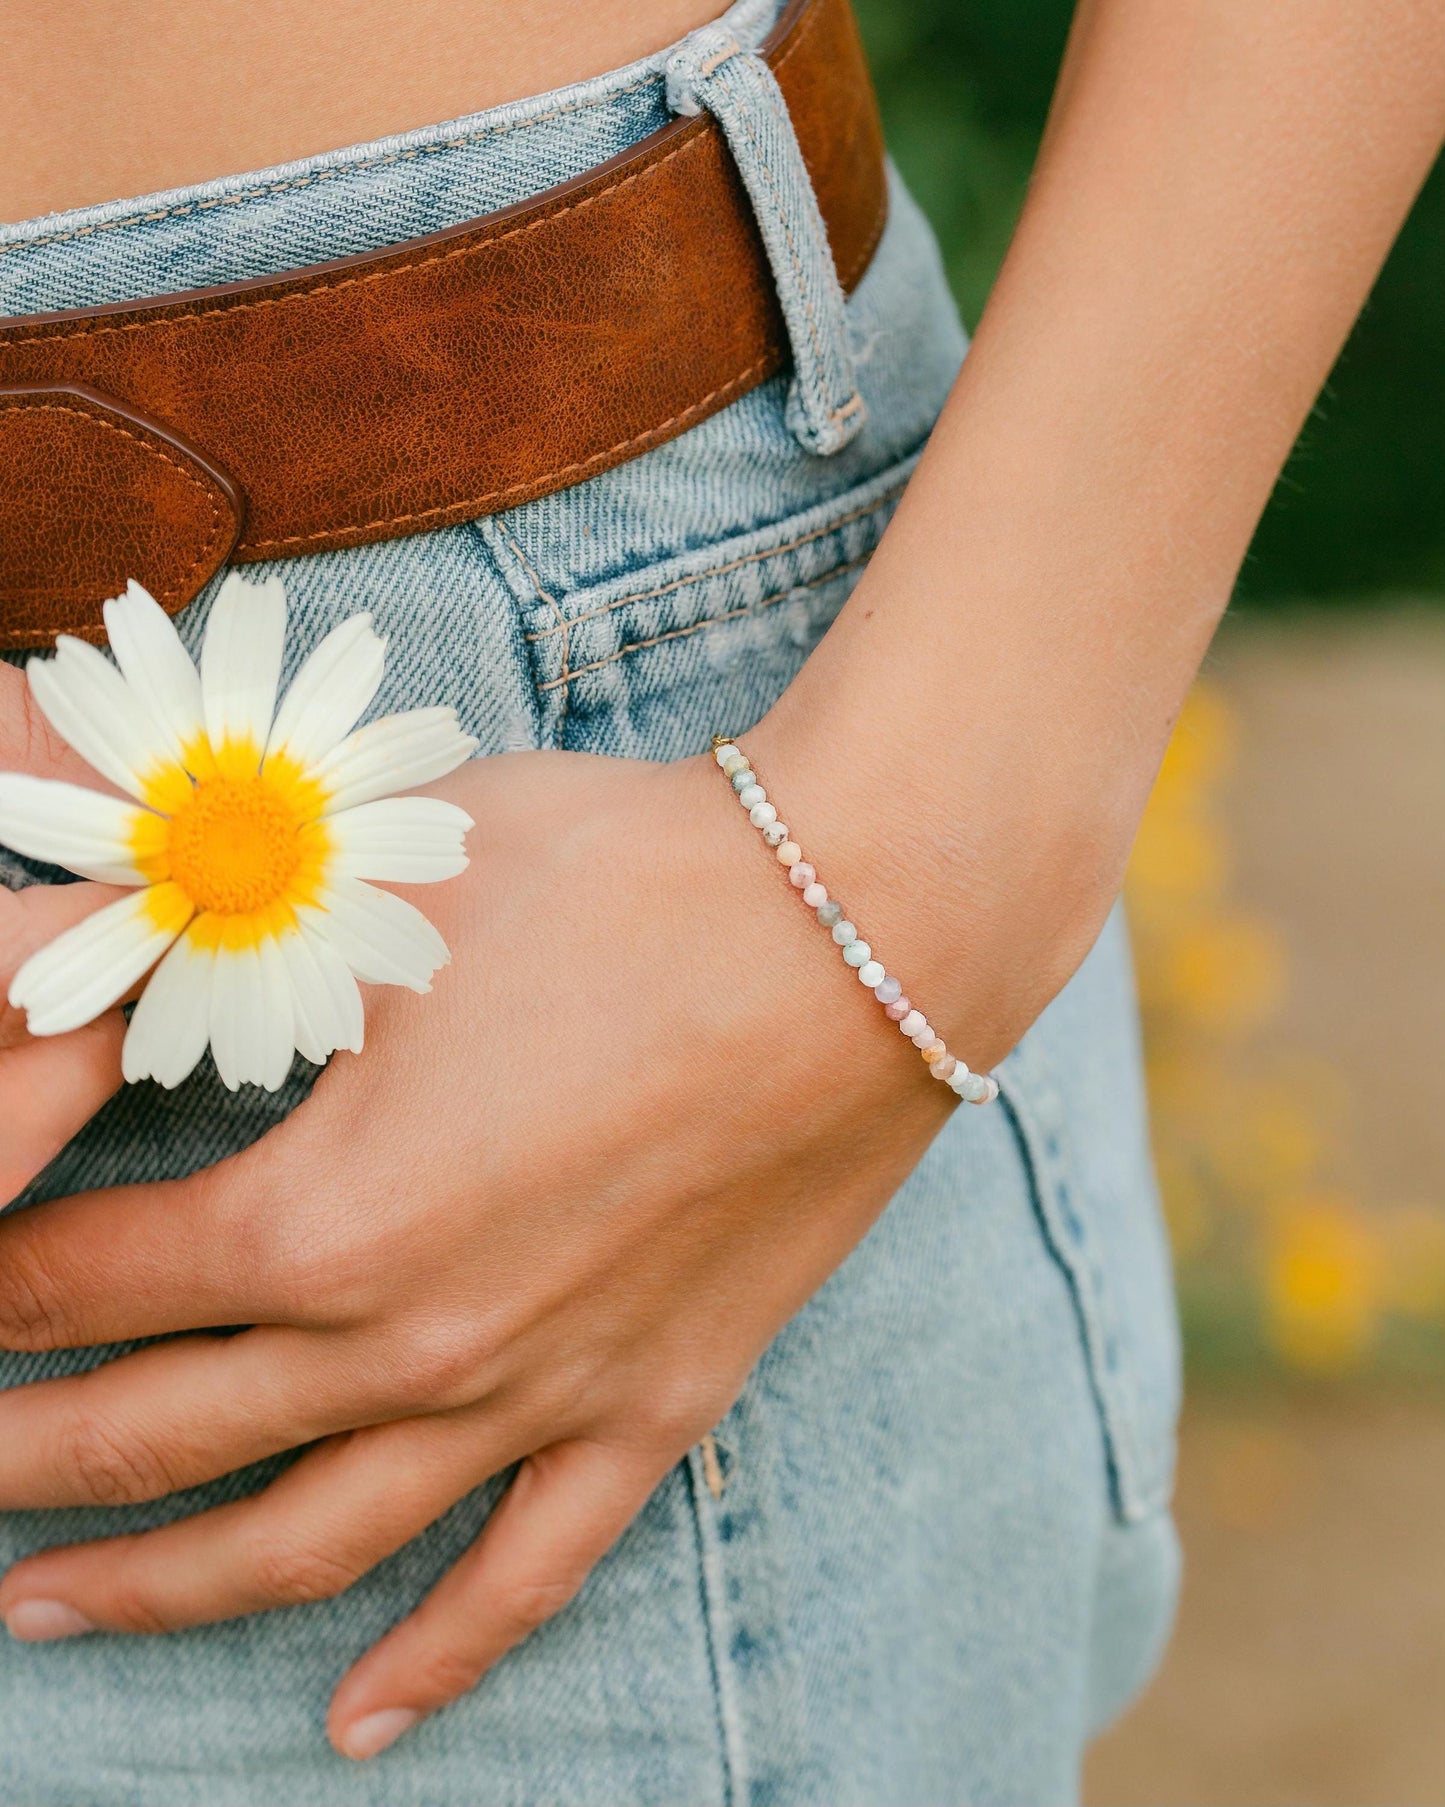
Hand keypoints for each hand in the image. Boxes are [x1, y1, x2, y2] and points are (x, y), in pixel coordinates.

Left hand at [0, 737, 952, 1760]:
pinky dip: (435, 1661)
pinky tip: (358, 1720)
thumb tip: (70, 971)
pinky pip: (526, 1574)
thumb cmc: (616, 879)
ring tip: (53, 1609)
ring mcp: (535, 1396)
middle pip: (157, 1434)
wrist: (856, 926)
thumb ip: (207, 944)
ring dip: (161, 1587)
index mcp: (318, 1215)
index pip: (81, 1283)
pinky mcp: (651, 1405)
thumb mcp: (378, 889)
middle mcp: (409, 1342)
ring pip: (307, 1542)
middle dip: (24, 1454)